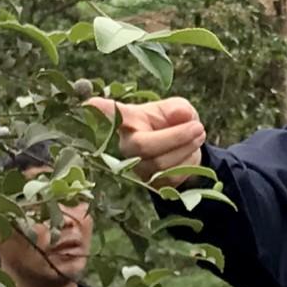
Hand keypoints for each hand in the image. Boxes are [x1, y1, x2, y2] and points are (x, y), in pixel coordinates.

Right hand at [86, 97, 206, 184]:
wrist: (183, 147)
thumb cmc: (172, 122)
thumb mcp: (178, 109)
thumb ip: (179, 109)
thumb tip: (181, 115)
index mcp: (129, 120)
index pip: (112, 114)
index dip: (100, 110)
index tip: (88, 102)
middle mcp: (126, 145)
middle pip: (144, 145)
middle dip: (176, 136)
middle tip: (198, 127)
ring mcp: (135, 167)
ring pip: (161, 163)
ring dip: (186, 149)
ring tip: (198, 134)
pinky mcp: (150, 184)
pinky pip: (172, 176)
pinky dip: (189, 163)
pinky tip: (189, 152)